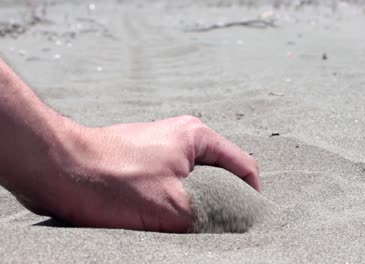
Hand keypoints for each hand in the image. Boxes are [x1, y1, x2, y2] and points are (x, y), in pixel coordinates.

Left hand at [19, 115, 259, 231]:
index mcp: (197, 137)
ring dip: (193, 205)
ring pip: (191, 183)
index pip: (243, 165)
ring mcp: (158, 148)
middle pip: (218, 175)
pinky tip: (161, 220)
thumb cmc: (114, 180)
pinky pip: (168, 185)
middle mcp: (180, 137)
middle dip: (221, 202)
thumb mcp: (175, 206)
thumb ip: (211, 216)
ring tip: (186, 226)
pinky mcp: (139, 162)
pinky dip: (171, 203)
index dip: (252, 196)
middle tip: (216, 228)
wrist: (56, 168)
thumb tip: (228, 226)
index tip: (250, 222)